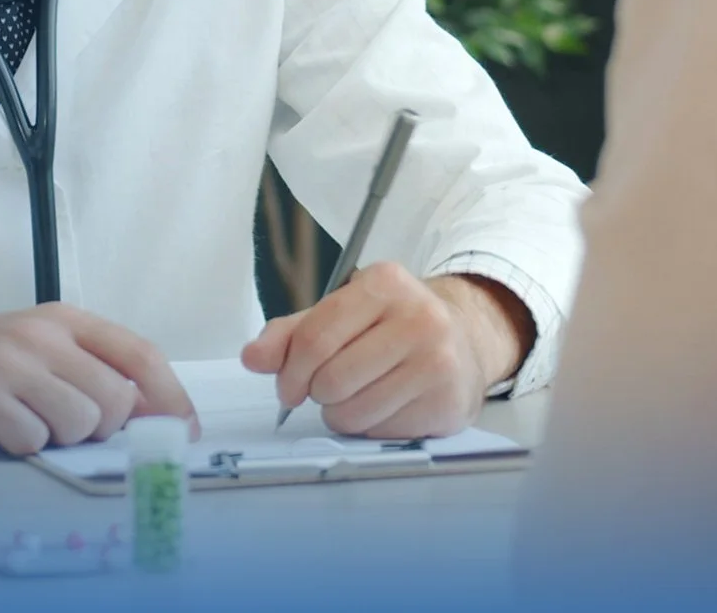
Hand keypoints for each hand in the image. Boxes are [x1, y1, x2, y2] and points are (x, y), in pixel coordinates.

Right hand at [0, 304, 199, 454]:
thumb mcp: (43, 349)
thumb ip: (95, 370)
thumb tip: (156, 414)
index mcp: (65, 318)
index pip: (139, 353)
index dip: (171, 396)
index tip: (185, 430)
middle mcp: (41, 335)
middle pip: (115, 399)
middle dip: (104, 427)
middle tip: (72, 425)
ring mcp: (10, 364)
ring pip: (80, 424)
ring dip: (63, 438)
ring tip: (33, 421)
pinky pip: (35, 441)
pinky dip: (27, 446)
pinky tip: (4, 428)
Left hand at [240, 263, 533, 438]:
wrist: (463, 341)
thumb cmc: (391, 327)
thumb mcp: (341, 314)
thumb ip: (292, 333)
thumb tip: (253, 357)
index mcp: (384, 283)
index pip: (315, 338)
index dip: (290, 371)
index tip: (288, 386)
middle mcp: (419, 317)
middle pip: (331, 380)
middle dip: (318, 393)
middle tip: (328, 389)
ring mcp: (438, 361)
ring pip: (353, 412)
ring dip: (342, 414)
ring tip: (359, 395)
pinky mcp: (447, 402)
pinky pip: (380, 432)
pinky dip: (371, 427)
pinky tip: (387, 405)